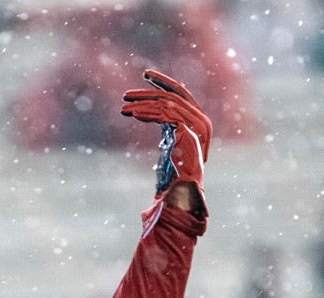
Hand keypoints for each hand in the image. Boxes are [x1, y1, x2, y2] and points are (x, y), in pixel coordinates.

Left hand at [120, 69, 210, 215]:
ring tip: (123, 107)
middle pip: (173, 94)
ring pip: (166, 103)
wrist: (181, 194)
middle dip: (148, 91)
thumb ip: (165, 127)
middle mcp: (201, 121)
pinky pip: (164, 114)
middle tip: (126, 94)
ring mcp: (196, 125)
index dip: (163, 83)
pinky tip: (132, 114)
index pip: (181, 94)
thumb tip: (146, 111)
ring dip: (142, 104)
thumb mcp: (168, 145)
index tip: (145, 77)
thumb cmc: (174, 177)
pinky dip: (147, 112)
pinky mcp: (187, 131)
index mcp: (198, 122)